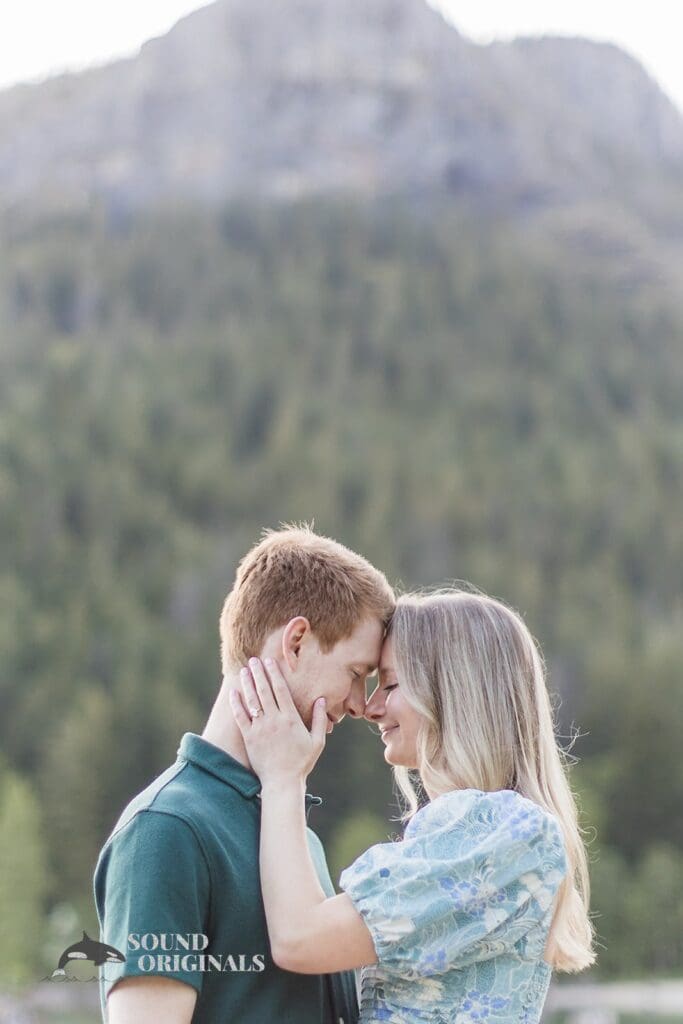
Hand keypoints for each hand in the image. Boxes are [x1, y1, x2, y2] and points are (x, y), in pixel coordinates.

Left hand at [229, 658, 327, 784]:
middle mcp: (274, 721)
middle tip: (253, 660)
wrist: (282, 783)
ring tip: (244, 670)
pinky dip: (236, 704)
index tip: (270, 661)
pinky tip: (233, 693)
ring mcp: (260, 729)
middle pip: (264, 691)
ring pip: (252, 700)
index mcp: (291, 719)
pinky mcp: (249, 738)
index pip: (281, 690)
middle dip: (259, 673)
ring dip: (247, 683)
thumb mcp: (317, 742)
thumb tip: (321, 700)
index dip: (275, 674)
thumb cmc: (301, 763)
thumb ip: (319, 719)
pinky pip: (240, 717)